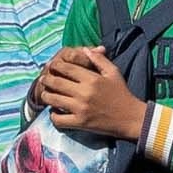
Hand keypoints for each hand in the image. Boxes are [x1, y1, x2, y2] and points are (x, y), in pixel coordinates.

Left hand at [32, 46, 150, 140]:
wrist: (129, 118)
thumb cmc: (121, 93)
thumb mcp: (113, 72)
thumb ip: (99, 59)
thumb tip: (85, 49)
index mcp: (92, 79)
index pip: (67, 68)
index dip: (56, 65)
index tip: (52, 66)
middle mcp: (84, 93)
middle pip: (57, 82)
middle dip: (47, 79)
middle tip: (43, 78)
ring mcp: (80, 109)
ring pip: (54, 100)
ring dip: (46, 96)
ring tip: (45, 93)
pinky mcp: (80, 123)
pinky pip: (59, 119)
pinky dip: (53, 115)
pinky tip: (55, 111)